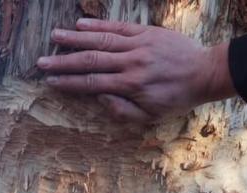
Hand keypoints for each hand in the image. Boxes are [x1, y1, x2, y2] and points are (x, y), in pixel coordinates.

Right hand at [37, 19, 235, 122]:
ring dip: (75, 39)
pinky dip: (98, 26)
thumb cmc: (176, 98)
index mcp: (130, 85)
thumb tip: (98, 97)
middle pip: (90, 61)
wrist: (204, 73)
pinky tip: (80, 24)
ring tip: (54, 37)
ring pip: (101, 41)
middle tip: (42, 61)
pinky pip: (118, 28)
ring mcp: (138, 45)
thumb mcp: (150, 115)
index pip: (91, 83)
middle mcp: (131, 63)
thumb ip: (122, 110)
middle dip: (63, 61)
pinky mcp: (146, 32)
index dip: (68, 82)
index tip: (50, 81)